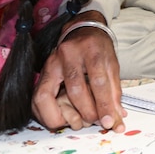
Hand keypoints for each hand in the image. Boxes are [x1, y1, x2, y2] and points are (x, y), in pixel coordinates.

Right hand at [32, 11, 125, 131]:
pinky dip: (45, 113)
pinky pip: (36, 97)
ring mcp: (52, 62)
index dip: (104, 105)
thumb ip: (114, 92)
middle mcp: (69, 54)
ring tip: (76, 123)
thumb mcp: (112, 65)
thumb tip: (117, 118)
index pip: (98, 81)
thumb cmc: (98, 48)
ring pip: (47, 95)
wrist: (81, 30)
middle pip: (75, 89)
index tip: (110, 122)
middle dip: (86, 112)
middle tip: (95, 122)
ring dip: (61, 116)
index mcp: (92, 50)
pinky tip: (59, 119)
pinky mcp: (42, 71)